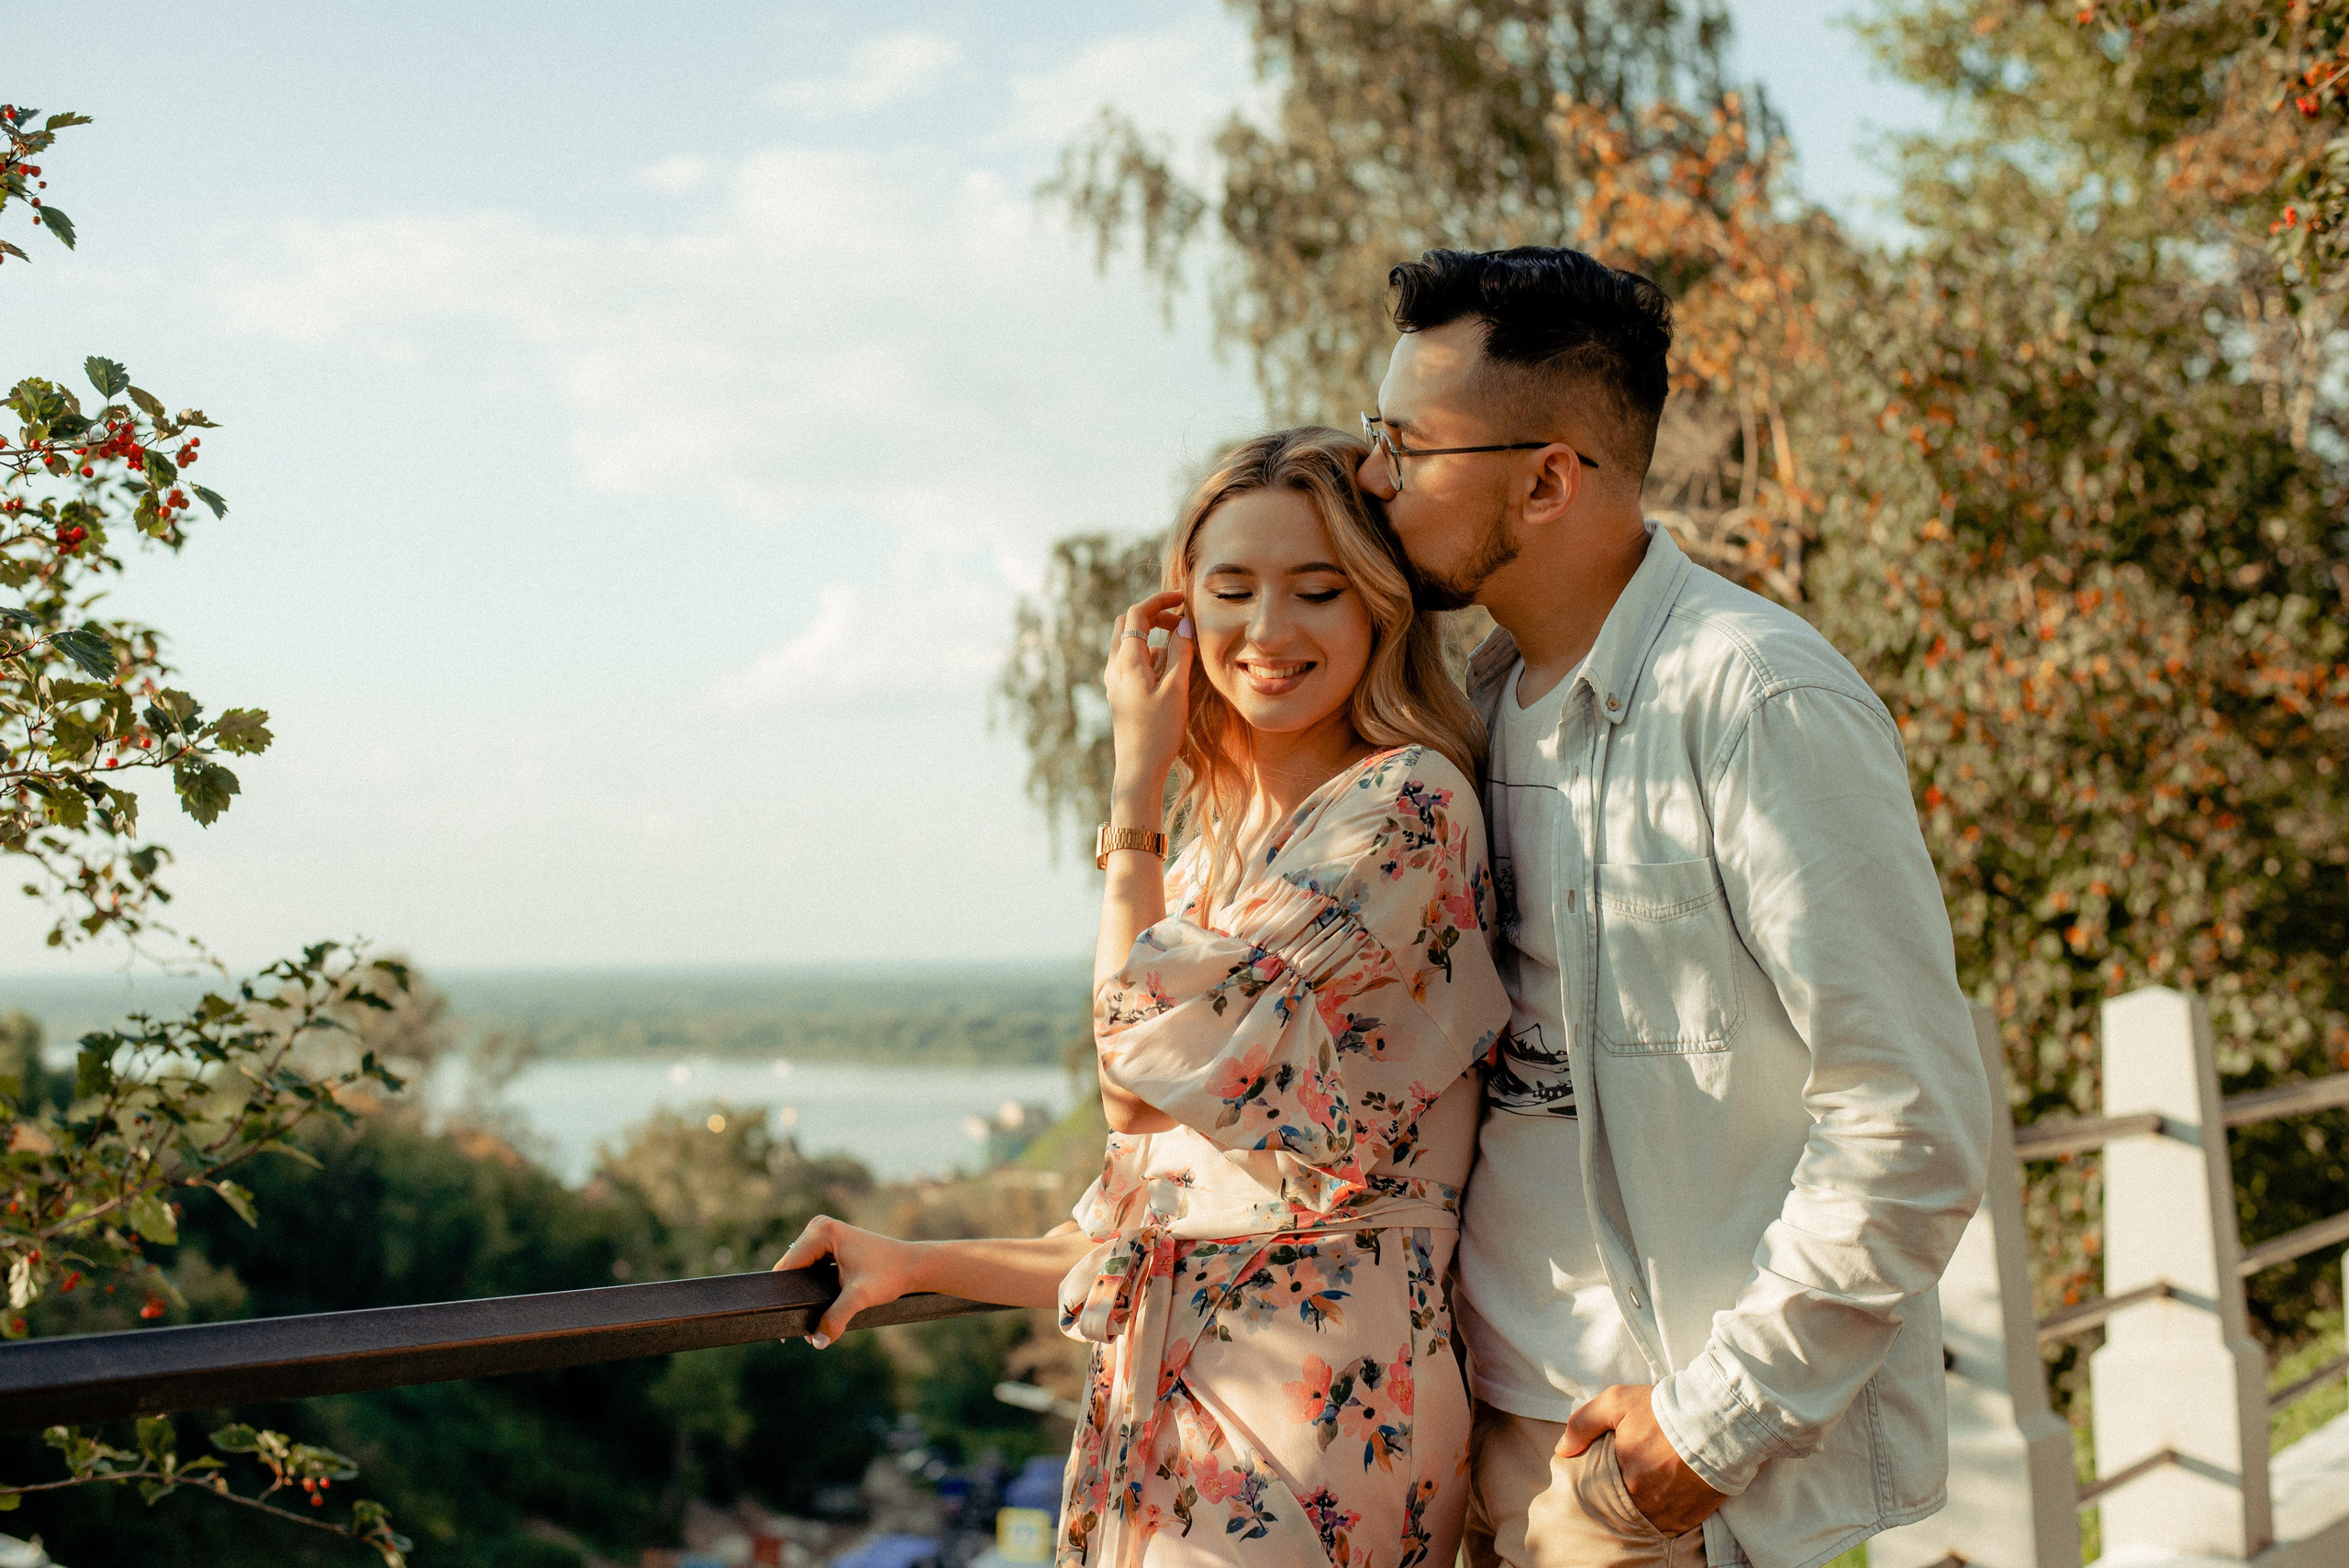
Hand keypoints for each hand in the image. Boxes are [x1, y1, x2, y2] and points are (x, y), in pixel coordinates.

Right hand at [773, 1214, 919, 1347]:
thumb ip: (837, 1317)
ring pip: (799, 1270)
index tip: (783, 1323)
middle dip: (792, 1297)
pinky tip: (813, 1307)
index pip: (788, 1266)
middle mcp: (819, 1227)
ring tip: (805, 1322)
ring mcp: (824, 1233)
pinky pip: (809, 1267)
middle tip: (799, 1330)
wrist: (913, 1266)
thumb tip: (817, 1342)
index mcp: (822, 1232)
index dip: (783, 1295)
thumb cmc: (890, 1275)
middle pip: (791, 1268)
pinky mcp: (830, 1243)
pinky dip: (809, 1287)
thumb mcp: (861, 1297)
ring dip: (800, 1294)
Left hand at [1103, 590, 1192, 800]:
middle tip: (1180, 622)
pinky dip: (1150, 655)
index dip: (1159, 600)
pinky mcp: (1119, 693)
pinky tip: (1170, 672)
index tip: (1182, 597)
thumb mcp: (1176, 690)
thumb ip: (1181, 653)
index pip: (1136, 614)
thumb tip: (1184, 624)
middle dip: (1153, 615)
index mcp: (1126, 661)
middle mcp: (1114, 667)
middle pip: (1126, 624)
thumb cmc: (1159, 731)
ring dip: (1153, 636)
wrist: (1138, 769)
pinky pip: (1131, 662)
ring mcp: (1114, 681)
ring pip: (1128, 643)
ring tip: (1181, 649)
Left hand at [1557, 1384, 1726, 1536]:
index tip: (1605, 1474)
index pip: (1600, 1492)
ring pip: (1644, 1520)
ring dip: (1641, 1509)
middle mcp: (1645, 1502)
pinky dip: (1662, 1516)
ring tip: (1644, 1491)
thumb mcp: (1616, 1402)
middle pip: (1622, 1508)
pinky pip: (1668, 1526)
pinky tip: (1662, 1499)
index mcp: (1624, 1477)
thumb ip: (1583, 1424)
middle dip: (1620, 1498)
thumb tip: (1562, 1449)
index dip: (1601, 1483)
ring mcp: (1669, 1513)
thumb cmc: (1664, 1409)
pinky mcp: (1691, 1518)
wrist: (1719, 1419)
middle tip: (1626, 1482)